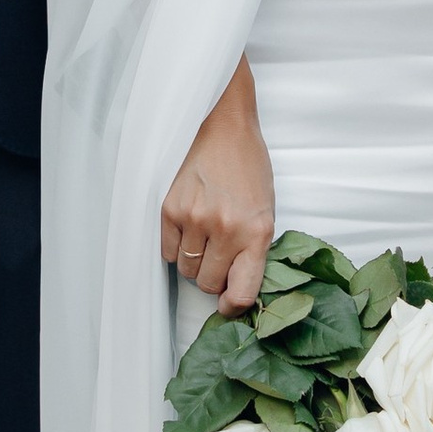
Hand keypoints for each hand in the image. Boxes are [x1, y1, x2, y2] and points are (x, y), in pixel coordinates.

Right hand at [162, 60, 273, 315]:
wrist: (224, 125)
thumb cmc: (248, 168)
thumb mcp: (265, 209)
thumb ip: (253, 249)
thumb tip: (234, 288)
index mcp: (257, 231)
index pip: (241, 293)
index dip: (232, 306)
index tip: (227, 303)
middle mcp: (226, 229)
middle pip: (207, 284)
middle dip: (212, 275)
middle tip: (219, 253)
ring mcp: (195, 219)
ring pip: (185, 269)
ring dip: (193, 259)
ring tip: (203, 233)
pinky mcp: (169, 209)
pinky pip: (167, 251)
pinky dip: (175, 246)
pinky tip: (187, 225)